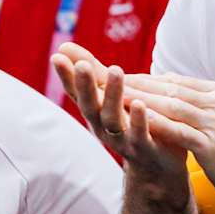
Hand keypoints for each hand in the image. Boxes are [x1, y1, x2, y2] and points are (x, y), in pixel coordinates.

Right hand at [51, 44, 189, 204]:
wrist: (157, 168)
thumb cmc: (131, 125)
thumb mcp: (109, 98)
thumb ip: (93, 74)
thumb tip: (63, 45)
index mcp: (96, 111)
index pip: (77, 92)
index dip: (66, 76)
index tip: (57, 56)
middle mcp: (103, 126)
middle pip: (90, 106)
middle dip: (85, 85)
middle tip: (82, 65)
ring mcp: (123, 139)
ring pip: (113, 118)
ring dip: (112, 95)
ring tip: (115, 70)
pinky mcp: (145, 148)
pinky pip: (140, 134)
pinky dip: (139, 120)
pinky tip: (140, 103)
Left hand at [119, 73, 214, 213]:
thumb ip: (200, 103)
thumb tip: (170, 85)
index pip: (176, 81)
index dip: (145, 78)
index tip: (118, 75)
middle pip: (169, 88)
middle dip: (135, 82)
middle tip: (106, 77)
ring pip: (171, 106)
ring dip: (140, 99)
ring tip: (112, 95)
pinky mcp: (213, 145)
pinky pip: (180, 132)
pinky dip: (157, 124)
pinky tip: (136, 121)